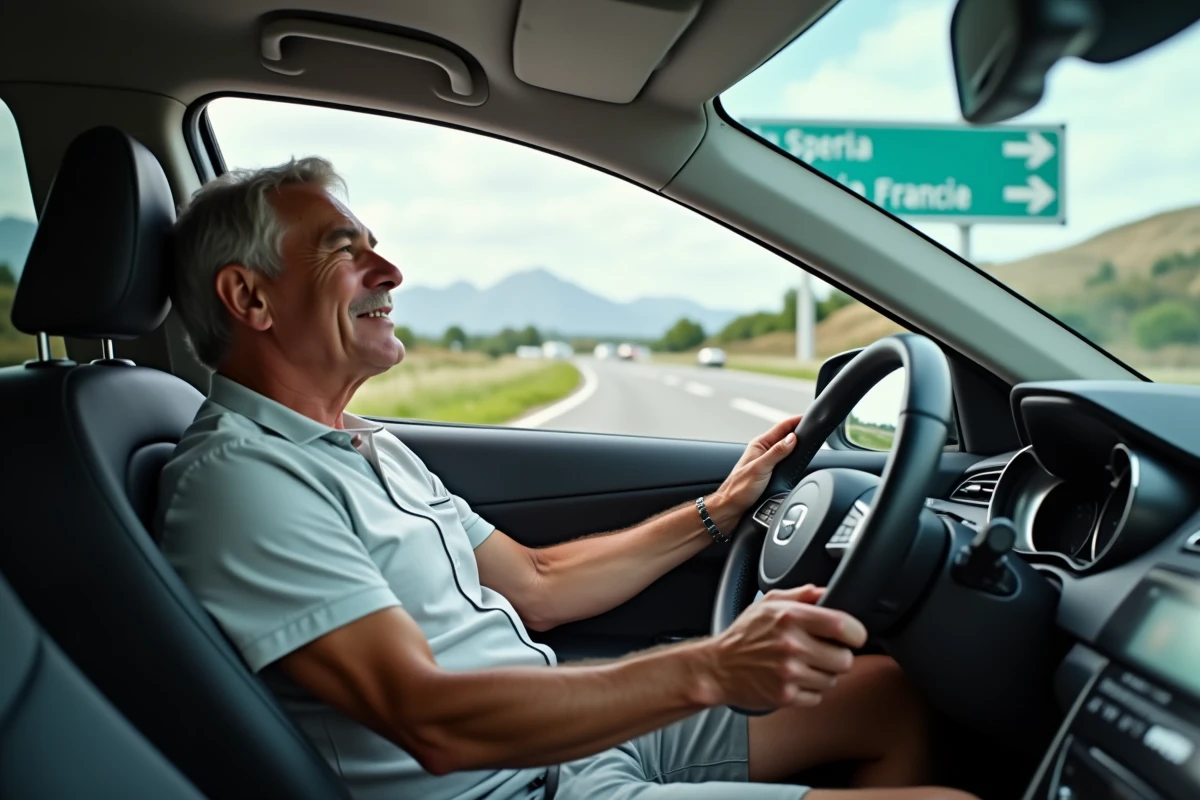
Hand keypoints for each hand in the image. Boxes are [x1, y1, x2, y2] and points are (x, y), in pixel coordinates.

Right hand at [694, 585, 866, 710]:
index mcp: (790, 618)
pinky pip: (817, 697)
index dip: (855, 632)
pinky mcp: (786, 696)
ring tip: (803, 665)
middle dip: (838, 656)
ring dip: (823, 675)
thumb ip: (800, 595)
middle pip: (845, 659)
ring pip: (833, 680)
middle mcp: (792, 645)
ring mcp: (789, 673)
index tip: (852, 635)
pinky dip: (810, 691)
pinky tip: (795, 680)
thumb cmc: (744, 635)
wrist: (718, 667)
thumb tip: (826, 591)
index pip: (843, 625)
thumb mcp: (768, 603)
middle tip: (822, 652)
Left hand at [705, 414, 803, 528]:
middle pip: (785, 437)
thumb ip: (777, 452)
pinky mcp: (768, 473)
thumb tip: (792, 438)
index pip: (782, 427)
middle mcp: (763, 451)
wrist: (730, 507)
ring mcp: (766, 462)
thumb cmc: (738, 489)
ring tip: (809, 441)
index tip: (809, 417)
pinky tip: (797, 461)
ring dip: (796, 446)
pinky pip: (784, 461)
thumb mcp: (760, 468)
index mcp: (759, 445)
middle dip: (799, 431)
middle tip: (814, 429)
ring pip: (785, 450)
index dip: (796, 421)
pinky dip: (792, 459)